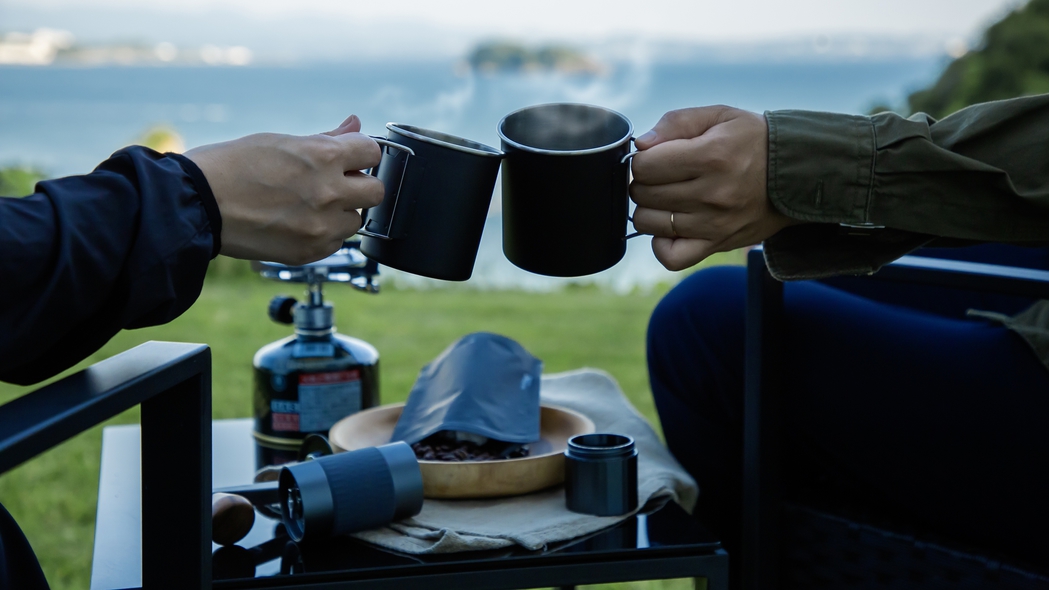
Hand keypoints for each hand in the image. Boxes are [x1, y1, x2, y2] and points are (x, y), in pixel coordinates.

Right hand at [185, 114, 383, 264]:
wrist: (196, 206)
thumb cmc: (231, 166)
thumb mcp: (280, 141)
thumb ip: (325, 138)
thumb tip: (355, 125)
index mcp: (323, 157)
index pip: (373, 152)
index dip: (361, 153)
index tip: (351, 158)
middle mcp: (329, 193)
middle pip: (376, 191)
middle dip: (359, 185)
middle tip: (335, 184)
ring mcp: (321, 226)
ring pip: (357, 220)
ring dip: (342, 212)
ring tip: (309, 205)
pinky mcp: (310, 251)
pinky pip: (336, 242)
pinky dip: (325, 234)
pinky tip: (298, 223)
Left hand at [629, 106, 794, 270]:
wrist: (797, 175)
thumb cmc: (753, 141)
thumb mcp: (719, 116)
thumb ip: (676, 122)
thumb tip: (641, 145)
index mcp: (711, 156)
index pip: (645, 165)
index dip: (643, 159)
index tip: (656, 157)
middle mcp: (712, 193)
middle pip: (643, 194)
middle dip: (644, 182)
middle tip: (663, 176)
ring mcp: (714, 224)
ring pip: (648, 223)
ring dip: (650, 209)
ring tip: (668, 198)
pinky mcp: (717, 244)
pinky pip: (671, 257)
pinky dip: (661, 244)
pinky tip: (670, 227)